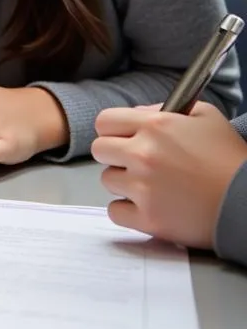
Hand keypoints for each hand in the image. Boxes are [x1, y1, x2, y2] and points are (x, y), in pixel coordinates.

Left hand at [92, 102, 246, 248]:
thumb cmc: (229, 159)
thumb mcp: (205, 116)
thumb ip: (163, 109)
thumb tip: (136, 114)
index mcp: (155, 126)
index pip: (104, 122)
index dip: (113, 130)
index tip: (124, 138)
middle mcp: (143, 154)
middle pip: (100, 150)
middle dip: (116, 155)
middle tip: (137, 163)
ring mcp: (144, 188)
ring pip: (108, 180)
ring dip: (125, 183)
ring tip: (153, 186)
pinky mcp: (149, 219)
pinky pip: (115, 211)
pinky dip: (128, 211)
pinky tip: (149, 206)